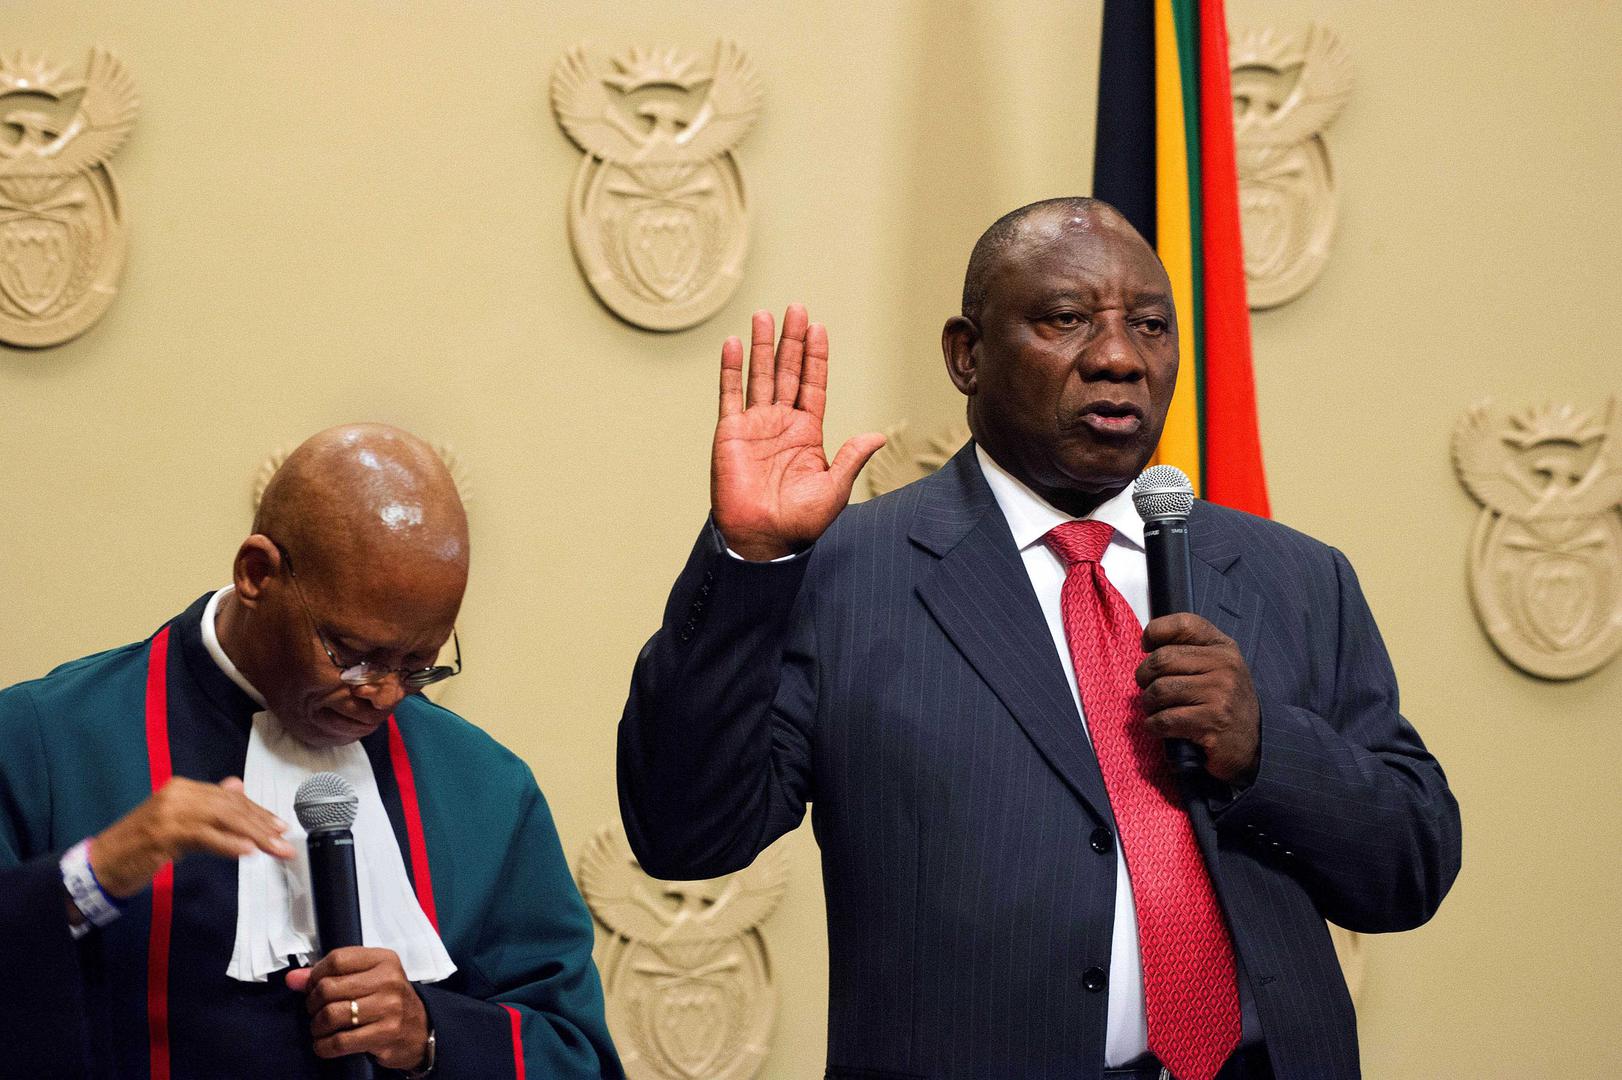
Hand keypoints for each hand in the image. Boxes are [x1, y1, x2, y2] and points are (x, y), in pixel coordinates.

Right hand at [91, 776, 293, 896]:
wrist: (100, 864)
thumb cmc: (140, 846)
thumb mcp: (178, 822)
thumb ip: (207, 806)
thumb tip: (237, 787)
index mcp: (183, 788)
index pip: (230, 798)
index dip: (258, 812)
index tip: (279, 826)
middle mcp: (178, 793)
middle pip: (230, 807)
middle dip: (261, 825)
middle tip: (284, 842)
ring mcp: (169, 812)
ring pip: (222, 819)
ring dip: (253, 835)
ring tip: (274, 848)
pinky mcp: (162, 833)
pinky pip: (203, 836)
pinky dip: (227, 843)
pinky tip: (246, 852)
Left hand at [287, 948, 431, 1070]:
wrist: (419, 1029)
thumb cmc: (387, 1000)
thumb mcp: (366, 978)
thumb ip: (329, 975)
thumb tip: (292, 979)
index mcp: (384, 960)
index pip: (337, 959)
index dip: (315, 975)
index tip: (313, 987)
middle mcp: (388, 980)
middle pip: (329, 988)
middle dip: (312, 1003)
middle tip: (316, 1011)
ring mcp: (389, 1008)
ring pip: (331, 1015)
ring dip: (317, 1026)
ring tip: (320, 1028)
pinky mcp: (385, 1034)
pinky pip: (340, 1041)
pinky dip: (323, 1046)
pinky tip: (325, 1044)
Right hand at [711, 304, 885, 560]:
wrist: (761, 538)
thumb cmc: (799, 521)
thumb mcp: (834, 488)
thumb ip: (852, 458)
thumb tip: (877, 436)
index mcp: (807, 432)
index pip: (813, 384)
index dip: (816, 356)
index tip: (819, 328)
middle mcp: (781, 423)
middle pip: (788, 371)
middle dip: (793, 340)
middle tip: (796, 308)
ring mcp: (754, 425)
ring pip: (760, 375)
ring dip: (762, 345)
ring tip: (764, 315)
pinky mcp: (730, 432)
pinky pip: (730, 394)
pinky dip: (731, 369)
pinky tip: (733, 344)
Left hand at [1135, 613, 1260, 783]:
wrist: (1255, 745)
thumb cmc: (1225, 705)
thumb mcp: (1217, 669)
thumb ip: (1190, 652)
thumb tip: (1147, 645)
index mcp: (1224, 648)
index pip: (1183, 624)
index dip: (1156, 632)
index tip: (1146, 648)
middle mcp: (1225, 666)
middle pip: (1161, 659)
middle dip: (1144, 677)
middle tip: (1147, 689)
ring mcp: (1221, 694)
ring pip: (1160, 690)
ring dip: (1148, 704)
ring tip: (1155, 710)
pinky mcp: (1213, 722)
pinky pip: (1165, 719)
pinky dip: (1153, 726)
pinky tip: (1159, 728)